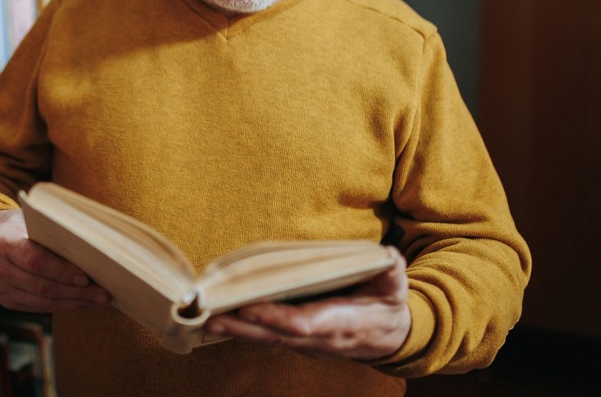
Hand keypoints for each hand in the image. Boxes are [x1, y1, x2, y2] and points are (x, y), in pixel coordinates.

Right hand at [0, 208, 110, 312]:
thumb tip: (91, 248)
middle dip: (76, 292)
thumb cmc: (20, 225)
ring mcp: (1, 288)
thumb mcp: (32, 220)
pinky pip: (40, 307)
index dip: (62, 271)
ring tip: (98, 298)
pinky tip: (83, 301)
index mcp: (3, 242)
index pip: (36, 261)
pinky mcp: (7, 301)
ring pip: (43, 302)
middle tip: (103, 292)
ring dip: (74, 302)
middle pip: (42, 286)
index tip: (87, 276)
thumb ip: (53, 232)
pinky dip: (64, 305)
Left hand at [205, 246, 410, 359]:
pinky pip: (267, 338)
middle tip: (211, 317)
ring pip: (267, 339)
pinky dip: (243, 331)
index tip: (251, 307)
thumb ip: (390, 272)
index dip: (276, 317)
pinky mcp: (297, 341)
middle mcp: (319, 339)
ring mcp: (307, 344)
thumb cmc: (387, 306)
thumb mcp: (394, 287)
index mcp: (340, 324)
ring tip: (206, 320)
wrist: (390, 338)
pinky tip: (219, 322)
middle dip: (244, 327)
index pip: (303, 323)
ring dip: (237, 331)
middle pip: (276, 335)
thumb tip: (388, 256)